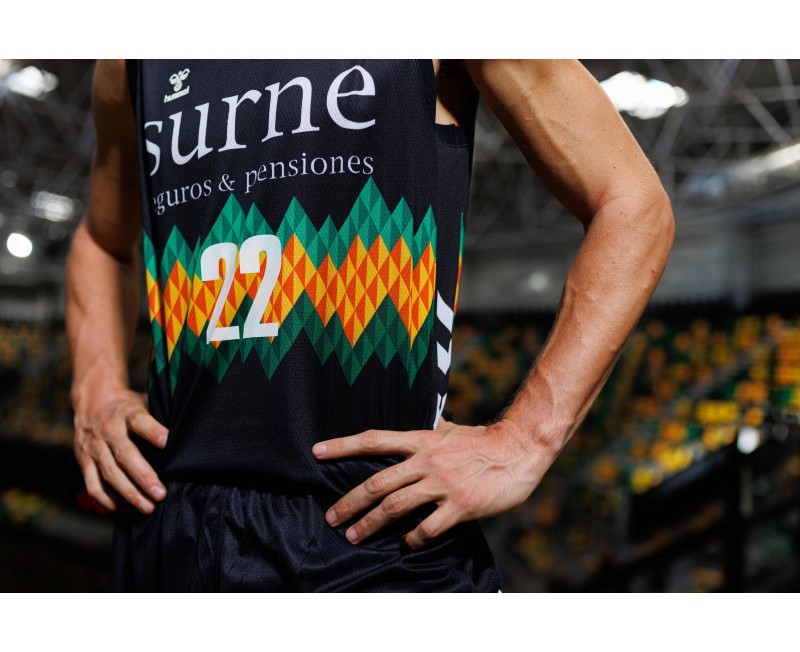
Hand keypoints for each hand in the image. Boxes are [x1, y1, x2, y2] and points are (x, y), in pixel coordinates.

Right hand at [73, 388, 167, 513]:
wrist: (92, 401)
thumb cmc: (128, 407)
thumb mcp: (144, 402)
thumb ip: (160, 418)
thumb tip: (185, 436)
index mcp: (126, 413)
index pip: (140, 421)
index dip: (153, 432)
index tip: (168, 443)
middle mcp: (108, 430)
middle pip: (125, 455)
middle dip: (143, 477)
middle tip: (161, 494)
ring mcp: (93, 447)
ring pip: (109, 474)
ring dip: (129, 494)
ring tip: (148, 508)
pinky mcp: (83, 462)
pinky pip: (94, 486)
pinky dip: (109, 501)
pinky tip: (127, 508)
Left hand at [312, 418, 554, 548]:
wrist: (519, 449)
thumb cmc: (482, 440)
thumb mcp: (449, 429)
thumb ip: (426, 434)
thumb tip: (408, 430)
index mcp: (421, 440)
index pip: (374, 440)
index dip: (342, 445)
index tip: (316, 451)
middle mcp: (427, 461)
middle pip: (377, 483)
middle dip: (349, 502)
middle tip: (331, 517)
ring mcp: (442, 484)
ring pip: (394, 507)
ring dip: (369, 524)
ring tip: (353, 536)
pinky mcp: (459, 505)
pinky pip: (426, 528)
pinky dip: (411, 538)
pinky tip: (405, 543)